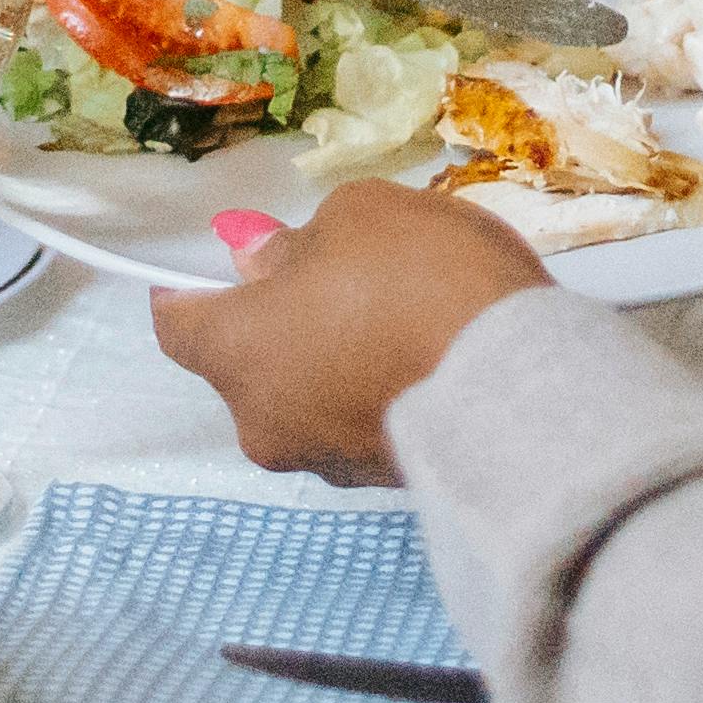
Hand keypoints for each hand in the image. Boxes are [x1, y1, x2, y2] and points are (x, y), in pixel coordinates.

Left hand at [150, 182, 550, 486]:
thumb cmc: (421, 282)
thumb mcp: (359, 218)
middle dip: (278, 324)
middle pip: (248, 367)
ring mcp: (326, 464)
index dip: (188, 292)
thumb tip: (262, 263)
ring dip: (331, 361)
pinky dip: (377, 393)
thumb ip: (296, 242)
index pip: (178, 328)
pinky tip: (427, 357)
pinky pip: (361, 424)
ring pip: (307, 400)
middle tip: (333, 280)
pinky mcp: (386, 484)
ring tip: (396, 320)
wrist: (524, 387)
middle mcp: (264, 424)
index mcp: (236, 354)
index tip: (213, 268)